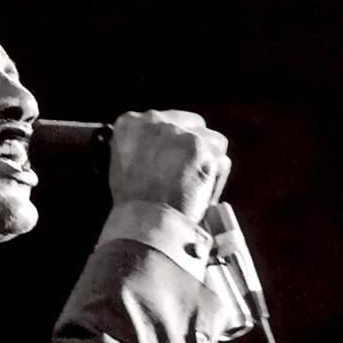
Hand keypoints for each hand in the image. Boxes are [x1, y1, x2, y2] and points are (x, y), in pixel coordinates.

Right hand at [108, 110, 230, 222]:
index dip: (171, 142)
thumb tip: (157, 152)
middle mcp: (155, 121)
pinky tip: (203, 195)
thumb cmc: (131, 204)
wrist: (144, 221)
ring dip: (209, 161)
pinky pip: (221, 162)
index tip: (172, 158)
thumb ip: (140, 149)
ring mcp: (181, 133)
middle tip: (189, 172)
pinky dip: (217, 180)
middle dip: (194, 146)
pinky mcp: (204, 149)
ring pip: (212, 140)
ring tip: (197, 185)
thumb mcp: (121, 166)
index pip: (161, 121)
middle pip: (192, 123)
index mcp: (130, 124)